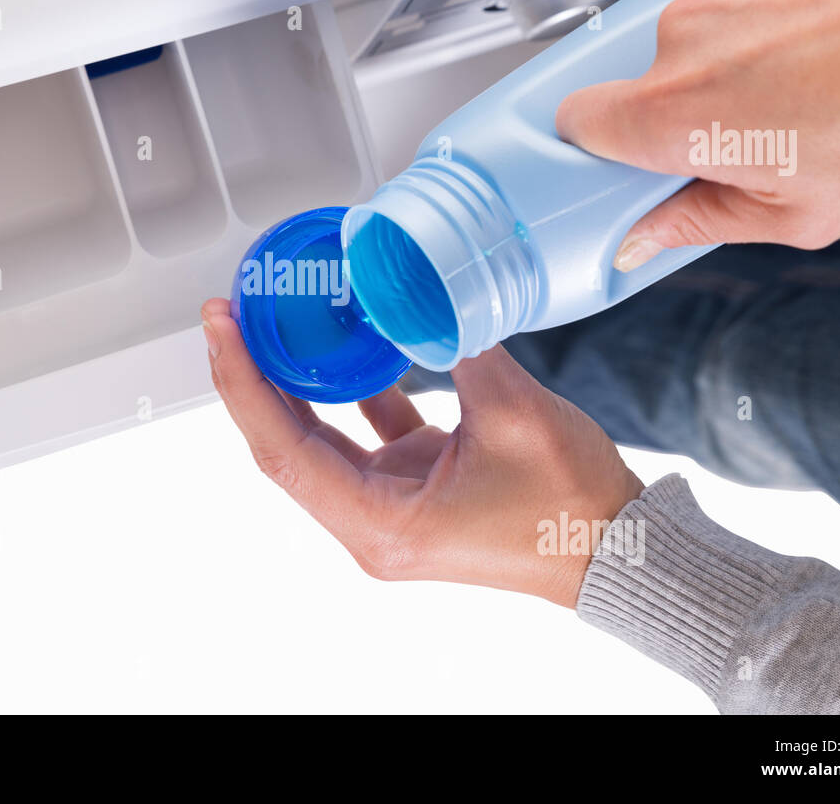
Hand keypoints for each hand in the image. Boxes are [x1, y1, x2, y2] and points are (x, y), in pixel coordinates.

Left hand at [201, 298, 642, 607]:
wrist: (617, 550)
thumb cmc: (570, 508)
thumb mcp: (511, 413)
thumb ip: (455, 344)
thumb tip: (418, 288)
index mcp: (380, 523)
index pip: (283, 448)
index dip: (244, 383)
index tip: (222, 324)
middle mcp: (371, 522)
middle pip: (286, 444)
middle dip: (254, 376)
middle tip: (232, 312)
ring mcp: (389, 504)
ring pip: (318, 437)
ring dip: (296, 381)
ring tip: (273, 320)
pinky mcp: (412, 485)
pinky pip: (362, 432)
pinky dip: (351, 387)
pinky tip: (346, 339)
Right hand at [556, 0, 839, 271]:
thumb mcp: (798, 213)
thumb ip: (699, 222)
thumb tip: (646, 236)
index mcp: (674, 110)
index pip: (577, 123)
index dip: (596, 155)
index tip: (626, 179)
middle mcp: (685, 40)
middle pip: (638, 92)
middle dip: (677, 128)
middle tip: (742, 159)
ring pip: (691, 55)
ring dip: (725, 87)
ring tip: (798, 113)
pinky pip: (734, 23)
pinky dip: (761, 51)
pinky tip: (818, 74)